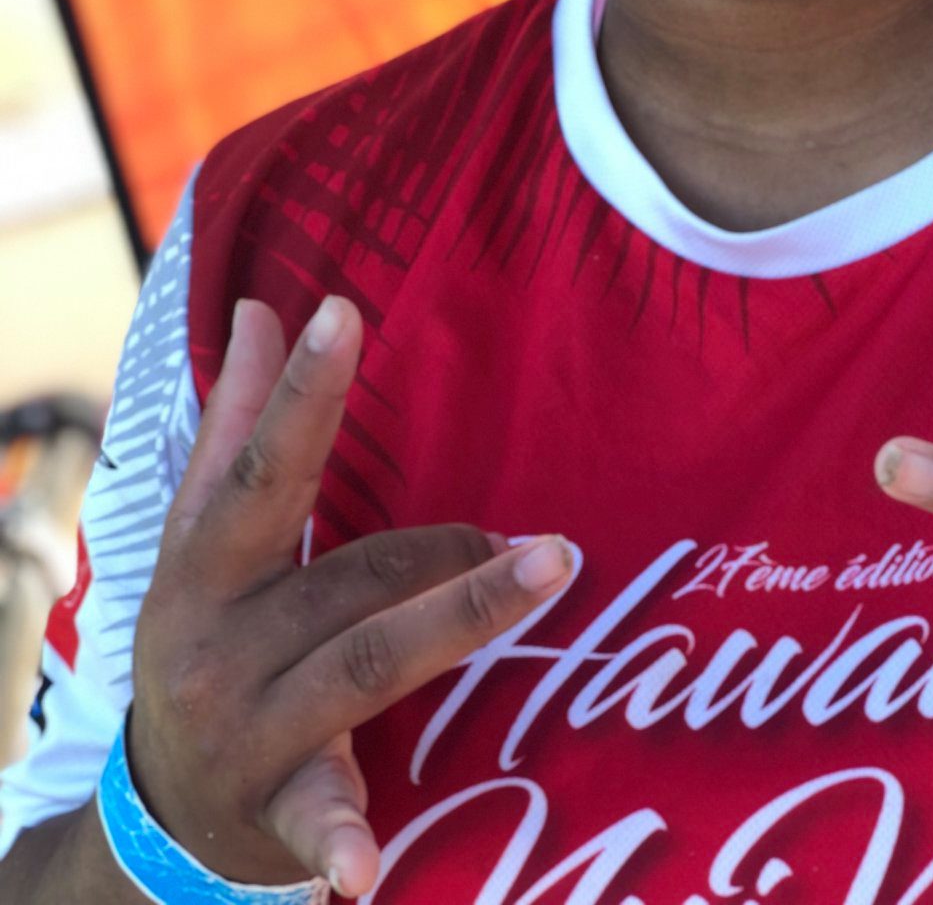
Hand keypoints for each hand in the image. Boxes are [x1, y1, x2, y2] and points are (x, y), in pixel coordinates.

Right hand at [129, 296, 570, 897]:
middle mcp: (214, 644)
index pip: (260, 469)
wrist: (154, 819)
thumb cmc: (203, 642)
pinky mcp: (271, 811)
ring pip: (367, 659)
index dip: (302, 392)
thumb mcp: (200, 541)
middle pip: (350, 574)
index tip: (343, 311)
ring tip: (550, 567)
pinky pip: (309, 821)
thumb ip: (235, 425)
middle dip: (449, 548)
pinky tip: (364, 866)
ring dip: (463, 613)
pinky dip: (336, 841)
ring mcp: (243, 731)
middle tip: (544, 542)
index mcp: (201, 569)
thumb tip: (256, 312)